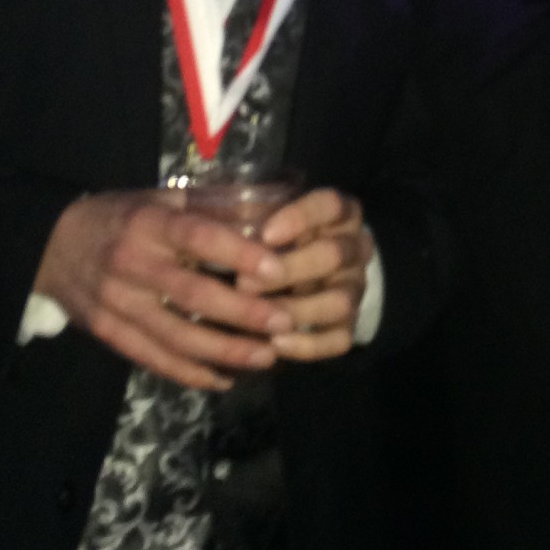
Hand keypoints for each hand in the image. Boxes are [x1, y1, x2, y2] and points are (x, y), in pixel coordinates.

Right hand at [31, 190, 291, 389]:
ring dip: (224, 350)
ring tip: (267, 356)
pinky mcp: (106, 332)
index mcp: (149, 223)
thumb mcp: (158, 198)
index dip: (239, 255)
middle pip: (192, 294)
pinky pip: (152, 358)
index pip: (198, 237)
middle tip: (285, 322)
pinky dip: (189, 373)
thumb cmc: (119, 216)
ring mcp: (117, 302)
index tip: (278, 271)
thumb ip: (207, 209)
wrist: (48, 244)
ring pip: (176, 335)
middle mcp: (132, 263)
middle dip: (243, 313)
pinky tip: (223, 378)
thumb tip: (267, 219)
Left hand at [240, 187, 374, 362]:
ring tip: (259, 318)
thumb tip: (194, 211)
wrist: (309, 274)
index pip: (331, 205)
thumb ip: (243, 215)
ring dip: (297, 311)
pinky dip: (308, 345)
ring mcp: (355, 288)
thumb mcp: (265, 217)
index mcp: (339, 214)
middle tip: (245, 283)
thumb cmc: (274, 239)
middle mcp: (355, 248)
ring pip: (340, 300)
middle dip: (290, 270)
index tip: (265, 234)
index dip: (301, 218)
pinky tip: (275, 344)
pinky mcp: (350, 324)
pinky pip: (339, 339)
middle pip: (334, 255)